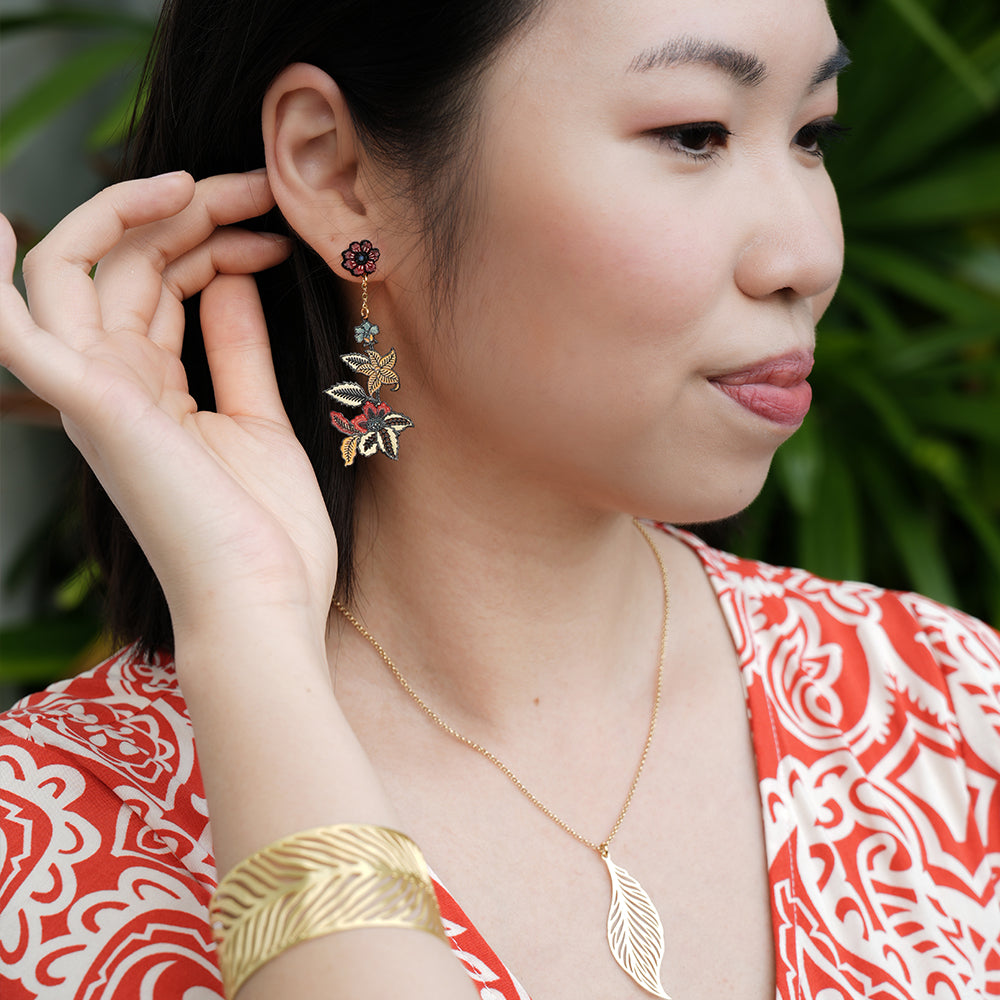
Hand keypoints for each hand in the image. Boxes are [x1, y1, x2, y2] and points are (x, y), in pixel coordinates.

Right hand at [0, 171, 337, 640]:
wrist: (265, 603)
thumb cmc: (266, 531)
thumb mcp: (257, 420)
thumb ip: (234, 349)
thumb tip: (227, 276)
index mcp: (149, 389)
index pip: (157, 283)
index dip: (210, 237)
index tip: (275, 227)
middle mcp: (108, 384)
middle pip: (122, 264)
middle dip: (189, 212)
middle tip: (259, 189)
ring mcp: (91, 392)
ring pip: (76, 270)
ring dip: (134, 213)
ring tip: (206, 184)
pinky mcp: (89, 402)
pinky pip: (16, 330)